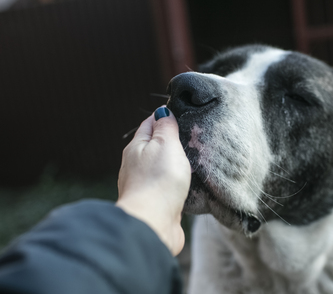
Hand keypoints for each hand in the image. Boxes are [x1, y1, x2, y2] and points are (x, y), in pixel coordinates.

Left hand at [116, 106, 190, 255]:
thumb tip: (162, 111)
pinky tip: (187, 185)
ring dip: (175, 165)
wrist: (152, 224)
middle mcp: (136, 165)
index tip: (182, 114)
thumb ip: (166, 127)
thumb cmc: (159, 181)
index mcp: (136, 147)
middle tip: (192, 138)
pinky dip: (176, 184)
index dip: (165, 116)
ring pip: (161, 168)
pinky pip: (167, 187)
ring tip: (193, 161)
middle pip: (155, 146)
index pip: (150, 123)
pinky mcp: (155, 203)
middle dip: (172, 142)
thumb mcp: (166, 145)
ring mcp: (145, 185)